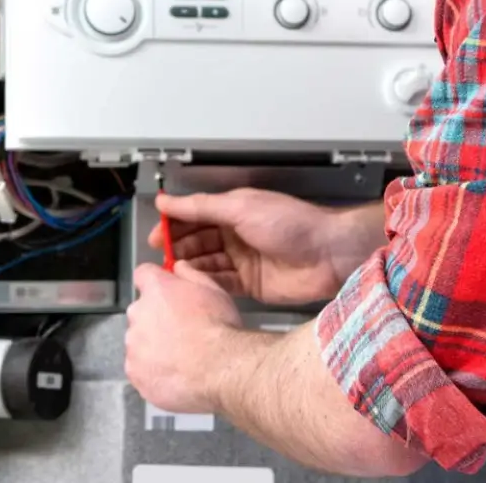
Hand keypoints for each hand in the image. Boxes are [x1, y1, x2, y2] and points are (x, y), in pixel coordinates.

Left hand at [126, 262, 243, 413]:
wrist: (218, 369)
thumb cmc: (218, 326)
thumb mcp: (214, 290)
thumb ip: (190, 274)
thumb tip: (177, 267)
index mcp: (156, 290)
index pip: (143, 275)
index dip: (155, 282)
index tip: (167, 293)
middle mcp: (137, 314)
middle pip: (141, 311)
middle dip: (156, 318)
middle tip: (181, 332)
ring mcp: (133, 346)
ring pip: (139, 341)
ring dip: (153, 346)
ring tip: (180, 358)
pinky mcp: (134, 373)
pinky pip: (140, 369)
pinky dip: (152, 371)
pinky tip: (174, 375)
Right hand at [150, 189, 384, 304]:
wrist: (328, 255)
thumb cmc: (294, 224)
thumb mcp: (241, 207)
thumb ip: (201, 206)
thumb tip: (168, 201)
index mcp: (235, 210)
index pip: (196, 215)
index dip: (174, 224)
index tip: (157, 234)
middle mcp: (237, 234)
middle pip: (198, 241)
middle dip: (178, 248)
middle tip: (162, 257)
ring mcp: (244, 260)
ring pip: (207, 264)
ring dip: (190, 267)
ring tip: (174, 272)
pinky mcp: (251, 285)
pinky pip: (221, 284)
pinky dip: (206, 283)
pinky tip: (193, 285)